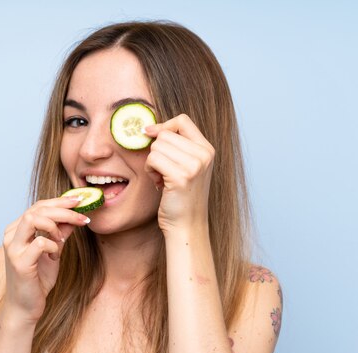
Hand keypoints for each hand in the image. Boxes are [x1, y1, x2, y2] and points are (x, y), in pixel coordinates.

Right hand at [2, 196, 89, 324]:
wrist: (26, 308)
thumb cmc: (37, 280)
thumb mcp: (53, 252)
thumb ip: (60, 233)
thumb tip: (75, 217)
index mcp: (17, 231)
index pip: (38, 206)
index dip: (60, 201)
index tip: (79, 201)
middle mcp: (11, 236)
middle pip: (36, 209)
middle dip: (63, 209)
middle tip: (82, 215)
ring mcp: (13, 249)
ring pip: (32, 219)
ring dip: (55, 225)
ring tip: (63, 238)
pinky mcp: (19, 263)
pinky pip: (40, 243)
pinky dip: (53, 245)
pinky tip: (55, 255)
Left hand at [143, 114, 214, 231]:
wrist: (187, 226)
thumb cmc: (181, 198)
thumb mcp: (187, 167)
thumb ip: (176, 147)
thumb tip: (150, 129)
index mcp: (207, 149)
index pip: (182, 120)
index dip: (164, 125)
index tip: (150, 134)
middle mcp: (204, 155)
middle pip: (165, 134)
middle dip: (156, 151)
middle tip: (162, 171)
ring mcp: (194, 165)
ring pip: (157, 146)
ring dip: (152, 162)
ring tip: (161, 178)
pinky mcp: (181, 177)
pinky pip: (153, 159)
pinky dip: (149, 170)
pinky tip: (158, 183)